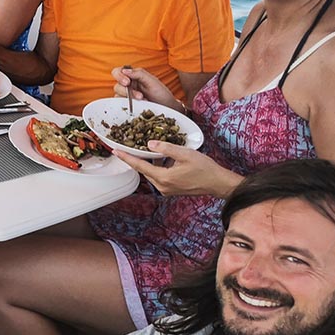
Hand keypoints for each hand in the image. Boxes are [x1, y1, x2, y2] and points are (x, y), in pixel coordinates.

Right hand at [111, 66, 180, 110]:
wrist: (167, 107)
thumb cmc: (161, 93)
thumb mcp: (152, 81)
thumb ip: (139, 74)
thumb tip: (125, 70)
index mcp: (133, 76)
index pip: (118, 72)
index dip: (119, 76)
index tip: (127, 82)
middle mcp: (128, 85)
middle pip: (117, 85)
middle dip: (126, 90)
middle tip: (138, 95)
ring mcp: (127, 95)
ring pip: (117, 95)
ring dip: (129, 98)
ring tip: (143, 100)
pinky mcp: (127, 105)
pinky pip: (121, 104)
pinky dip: (129, 105)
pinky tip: (139, 105)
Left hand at [113, 142, 242, 198]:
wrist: (218, 183)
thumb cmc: (204, 168)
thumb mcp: (185, 153)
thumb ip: (166, 148)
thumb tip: (149, 144)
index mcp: (163, 178)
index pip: (140, 166)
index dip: (127, 158)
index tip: (116, 151)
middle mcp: (162, 187)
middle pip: (145, 170)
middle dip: (138, 158)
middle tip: (132, 146)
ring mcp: (166, 190)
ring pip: (152, 173)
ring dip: (151, 163)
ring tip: (151, 150)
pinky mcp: (171, 190)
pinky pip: (160, 177)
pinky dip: (159, 167)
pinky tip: (165, 159)